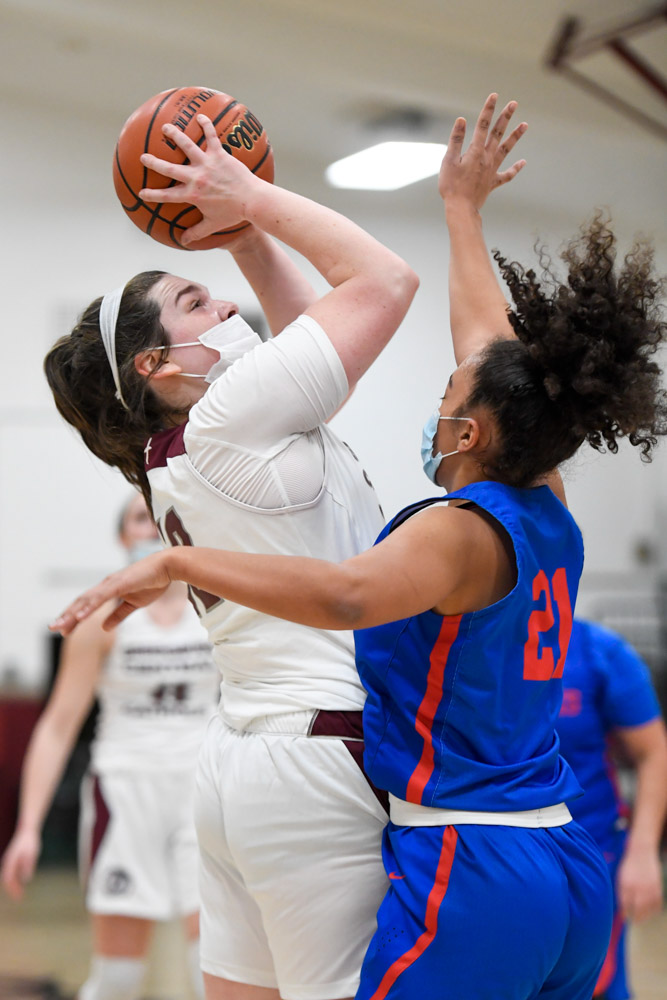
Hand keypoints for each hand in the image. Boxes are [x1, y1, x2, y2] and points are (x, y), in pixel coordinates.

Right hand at [1, 829, 40, 900]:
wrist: (28, 831)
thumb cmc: (30, 842)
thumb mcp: (31, 853)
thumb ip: (28, 865)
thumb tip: (26, 879)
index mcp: (11, 862)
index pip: (9, 879)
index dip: (13, 889)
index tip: (18, 897)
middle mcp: (8, 862)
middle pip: (7, 880)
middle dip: (12, 889)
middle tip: (19, 898)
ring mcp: (9, 861)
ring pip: (8, 877)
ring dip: (13, 885)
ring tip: (20, 893)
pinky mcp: (13, 859)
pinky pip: (11, 872)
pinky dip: (15, 879)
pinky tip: (21, 883)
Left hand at [50, 552, 173, 635]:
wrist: (168, 566)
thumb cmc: (153, 581)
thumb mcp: (134, 604)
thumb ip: (118, 614)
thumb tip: (104, 627)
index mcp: (109, 590)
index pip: (87, 605)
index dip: (74, 617)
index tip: (64, 630)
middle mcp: (106, 585)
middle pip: (82, 602)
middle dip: (67, 616)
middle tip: (53, 628)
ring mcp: (111, 583)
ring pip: (88, 600)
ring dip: (73, 613)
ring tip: (61, 625)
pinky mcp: (119, 583)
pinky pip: (101, 597)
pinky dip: (89, 607)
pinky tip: (80, 616)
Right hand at [138, 115, 262, 244]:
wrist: (252, 201)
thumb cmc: (233, 214)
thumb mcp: (212, 225)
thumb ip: (197, 232)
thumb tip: (184, 242)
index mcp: (193, 195)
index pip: (167, 196)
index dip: (153, 195)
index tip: (142, 193)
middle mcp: (196, 177)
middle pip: (169, 168)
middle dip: (154, 162)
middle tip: (143, 157)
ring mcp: (207, 164)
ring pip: (187, 146)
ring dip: (175, 135)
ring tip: (166, 128)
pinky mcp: (220, 154)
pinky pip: (211, 136)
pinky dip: (206, 125)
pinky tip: (200, 116)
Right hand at [439, 93, 526, 209]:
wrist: (461, 209)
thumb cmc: (451, 186)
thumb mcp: (448, 161)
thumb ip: (456, 140)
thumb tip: (461, 120)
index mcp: (475, 151)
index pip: (482, 126)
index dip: (488, 109)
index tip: (494, 96)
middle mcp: (487, 158)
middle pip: (497, 134)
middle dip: (505, 117)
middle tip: (514, 103)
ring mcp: (492, 170)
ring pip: (506, 149)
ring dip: (516, 136)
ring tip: (525, 125)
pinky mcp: (493, 182)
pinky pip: (507, 174)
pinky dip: (515, 169)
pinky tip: (523, 162)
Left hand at [617, 848, 663, 921]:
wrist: (642, 853)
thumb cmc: (629, 867)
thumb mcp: (621, 878)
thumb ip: (622, 893)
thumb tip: (623, 909)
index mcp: (626, 884)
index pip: (626, 903)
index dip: (626, 912)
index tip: (626, 917)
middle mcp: (638, 886)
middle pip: (638, 908)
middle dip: (636, 917)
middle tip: (635, 921)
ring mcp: (649, 887)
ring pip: (649, 908)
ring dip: (645, 915)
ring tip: (642, 917)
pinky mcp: (658, 887)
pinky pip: (657, 904)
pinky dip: (654, 910)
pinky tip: (651, 911)